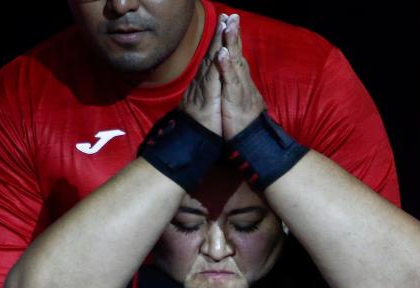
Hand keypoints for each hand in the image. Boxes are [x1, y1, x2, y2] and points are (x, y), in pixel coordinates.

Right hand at [179, 14, 228, 135]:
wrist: (193, 140)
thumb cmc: (201, 123)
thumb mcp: (206, 102)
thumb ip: (207, 88)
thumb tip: (207, 80)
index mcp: (207, 81)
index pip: (214, 56)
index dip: (220, 39)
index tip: (226, 21)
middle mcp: (203, 80)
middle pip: (212, 52)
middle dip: (220, 33)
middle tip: (227, 14)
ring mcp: (203, 87)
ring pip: (212, 60)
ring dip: (218, 42)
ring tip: (225, 23)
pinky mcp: (206, 97)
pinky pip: (212, 78)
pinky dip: (217, 64)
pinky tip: (221, 52)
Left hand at [217, 14, 265, 139]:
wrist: (251, 141)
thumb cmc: (243, 122)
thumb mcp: (238, 99)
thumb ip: (236, 85)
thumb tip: (234, 74)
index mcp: (240, 80)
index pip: (235, 55)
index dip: (232, 38)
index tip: (229, 20)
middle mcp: (241, 80)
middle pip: (236, 52)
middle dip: (233, 33)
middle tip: (232, 15)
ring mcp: (239, 88)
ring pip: (234, 62)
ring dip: (231, 43)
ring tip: (229, 25)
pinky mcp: (235, 99)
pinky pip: (230, 80)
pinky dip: (226, 66)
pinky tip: (222, 53)